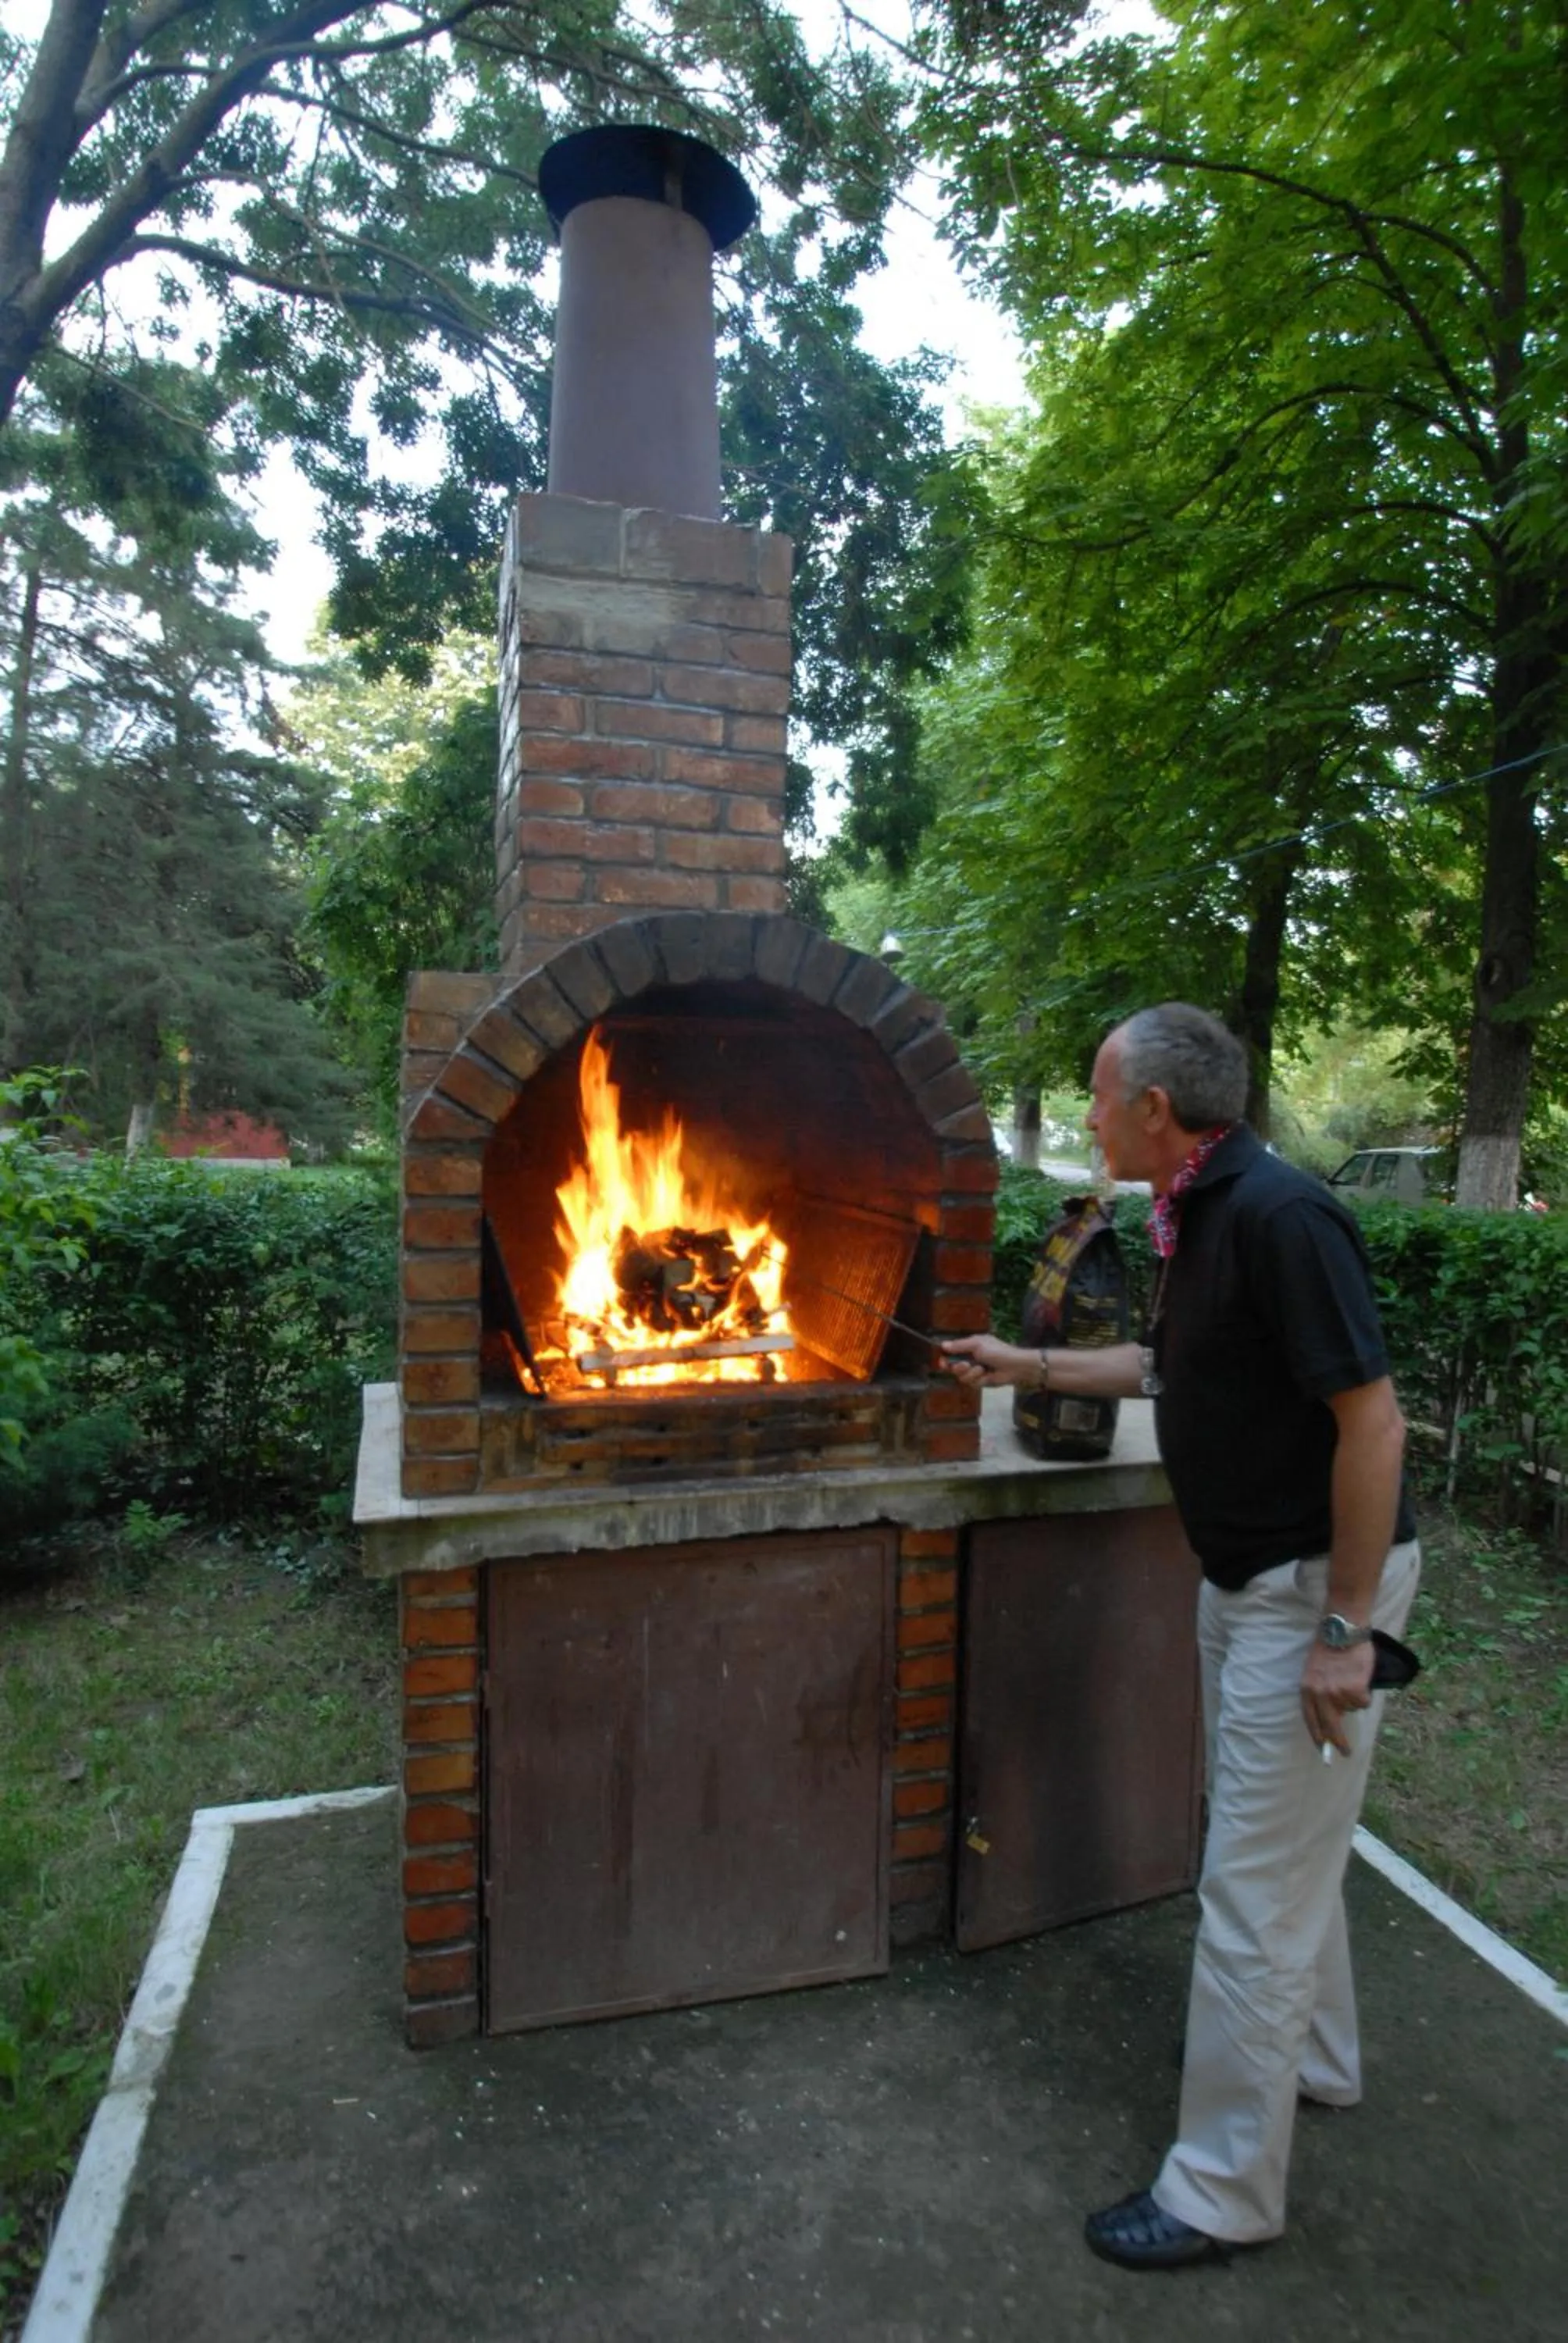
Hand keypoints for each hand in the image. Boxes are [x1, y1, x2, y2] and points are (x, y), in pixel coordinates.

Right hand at [939, 1334, 1030, 1387]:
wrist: (1015, 1366)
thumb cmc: (997, 1351)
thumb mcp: (977, 1344)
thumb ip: (959, 1345)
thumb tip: (942, 1345)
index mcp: (969, 1347)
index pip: (951, 1354)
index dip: (945, 1359)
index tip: (943, 1363)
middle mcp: (970, 1359)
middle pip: (954, 1368)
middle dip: (959, 1368)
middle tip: (966, 1365)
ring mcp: (975, 1372)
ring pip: (962, 1377)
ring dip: (972, 1374)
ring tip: (982, 1370)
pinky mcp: (981, 1382)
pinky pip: (972, 1384)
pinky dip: (979, 1380)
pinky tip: (987, 1376)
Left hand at [1300, 1638, 1374, 1754]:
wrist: (1342, 1631)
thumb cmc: (1329, 1649)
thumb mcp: (1314, 1673)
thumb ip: (1319, 1694)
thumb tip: (1333, 1718)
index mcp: (1306, 1690)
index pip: (1310, 1720)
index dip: (1318, 1736)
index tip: (1323, 1749)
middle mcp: (1320, 1695)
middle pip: (1330, 1727)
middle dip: (1338, 1742)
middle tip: (1345, 1753)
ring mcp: (1338, 1693)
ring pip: (1352, 1709)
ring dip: (1354, 1699)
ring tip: (1351, 1678)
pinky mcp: (1355, 1690)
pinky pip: (1363, 1701)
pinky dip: (1365, 1693)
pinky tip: (1360, 1677)